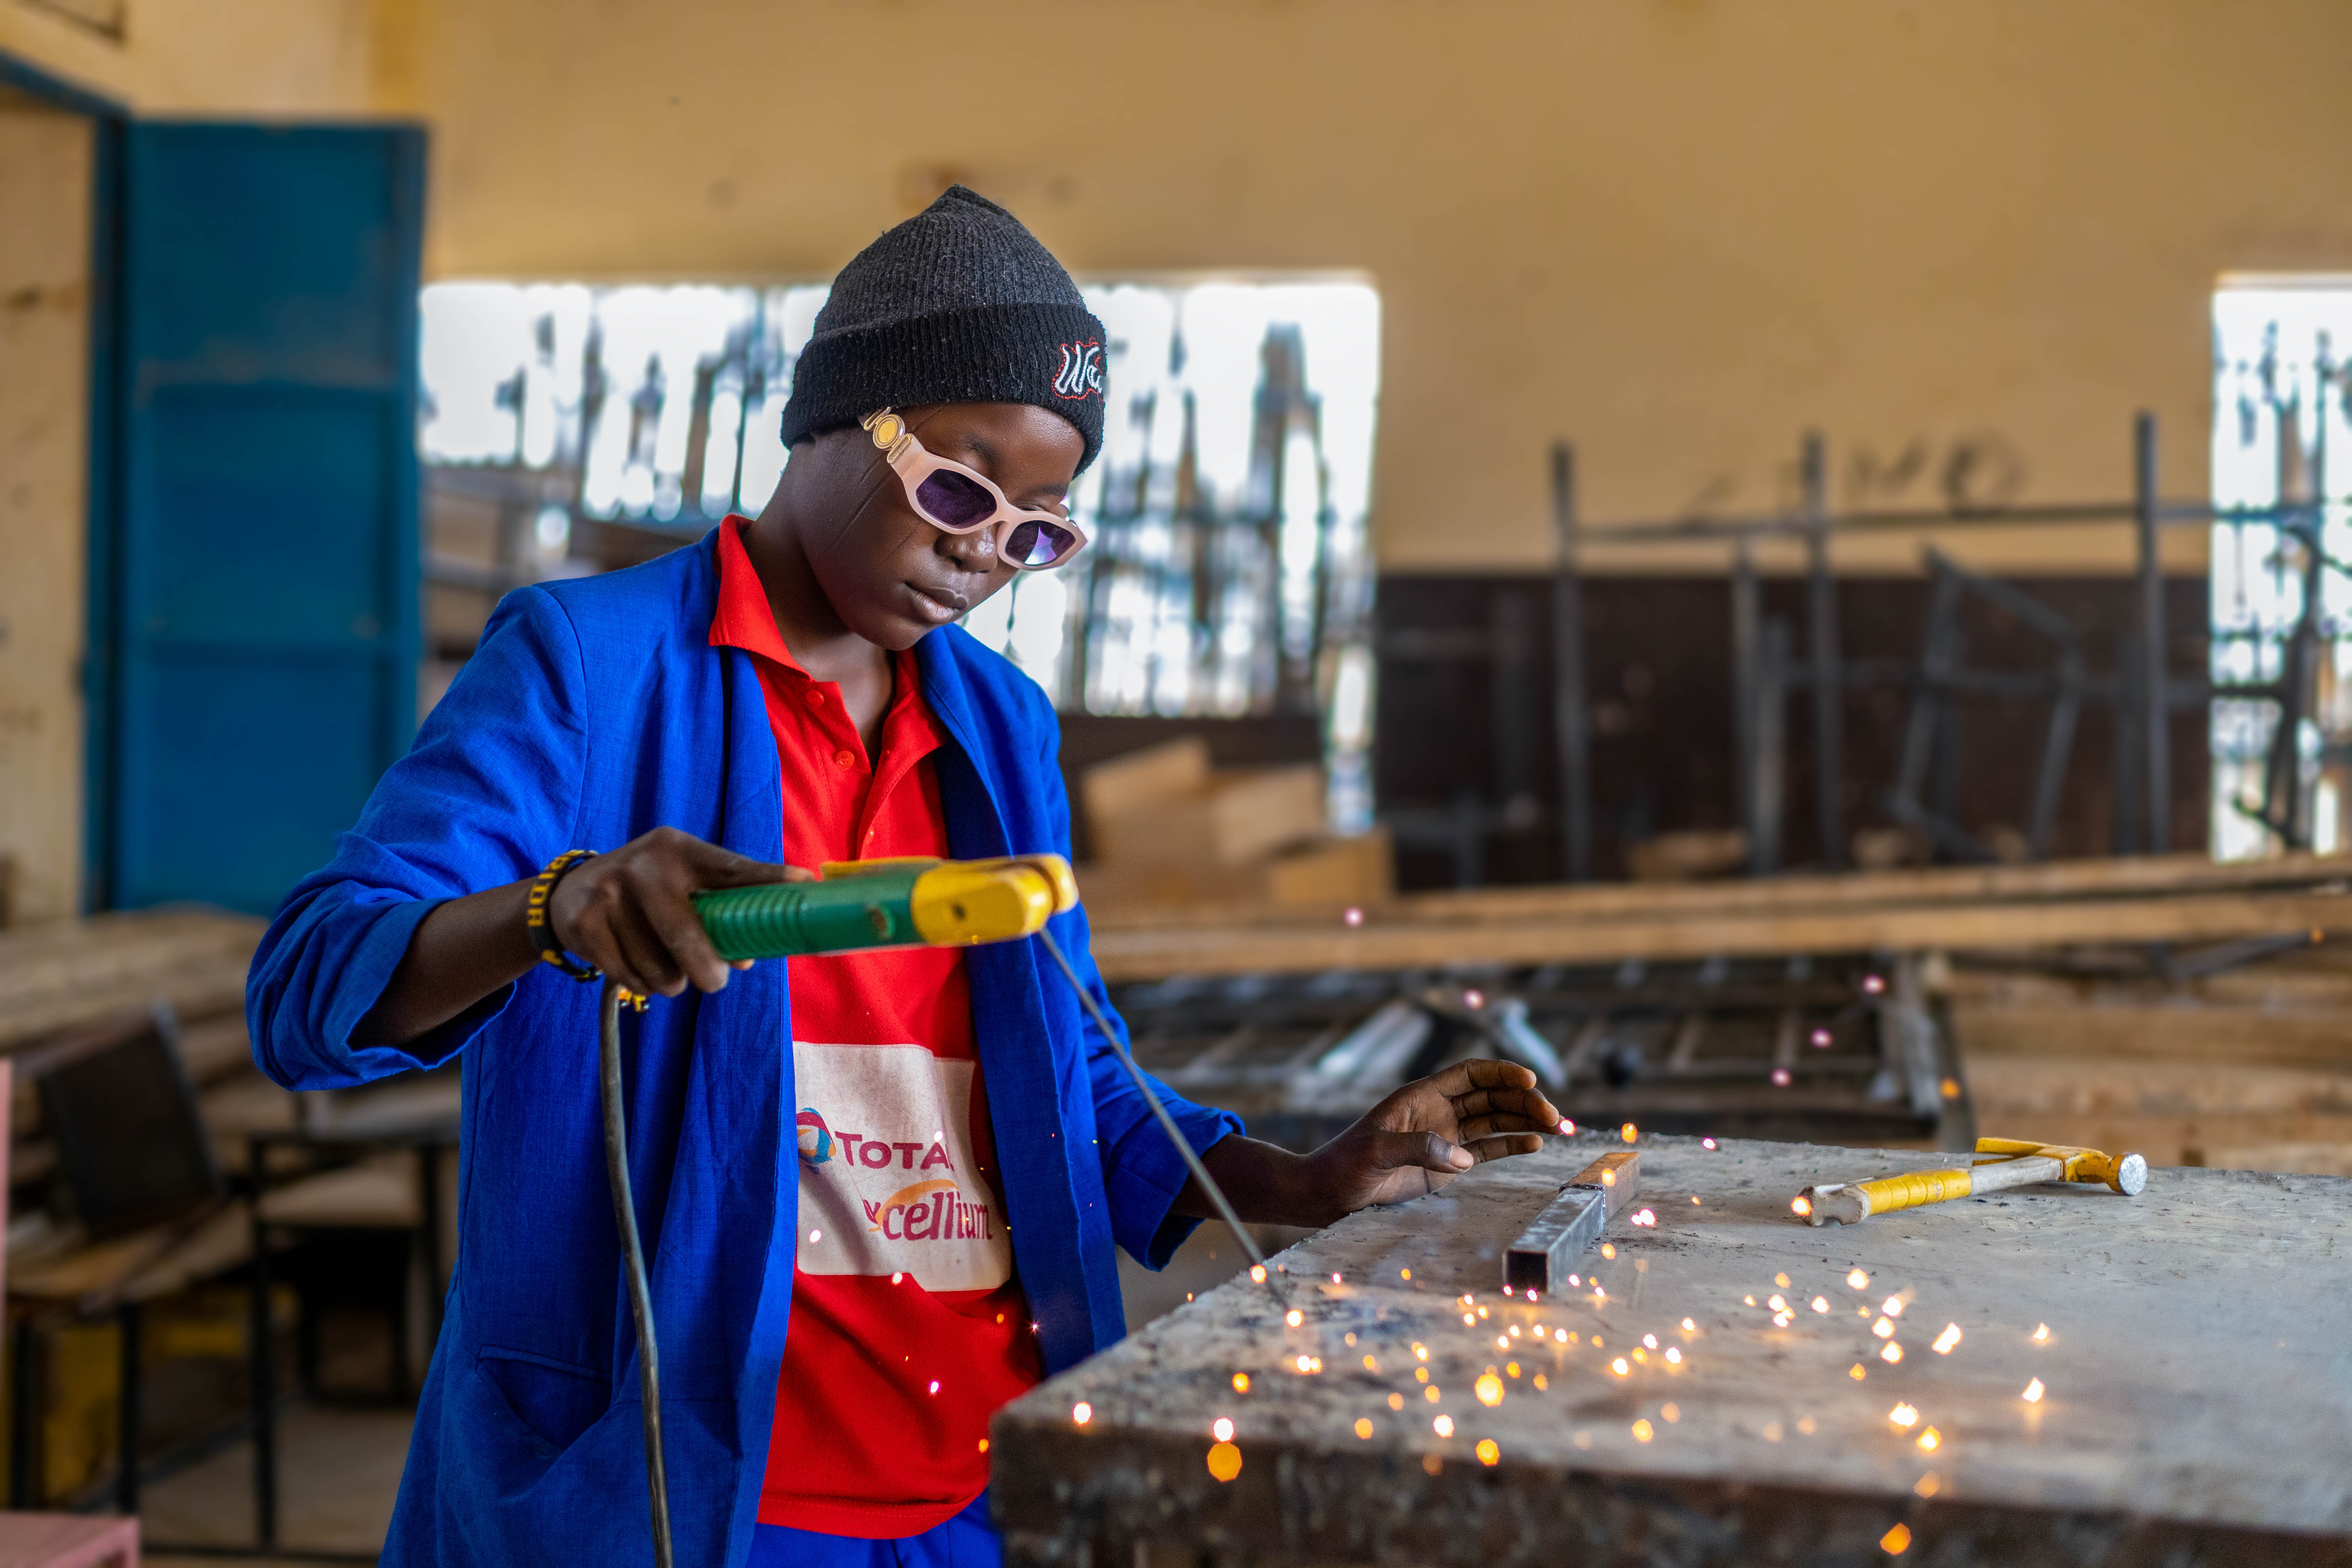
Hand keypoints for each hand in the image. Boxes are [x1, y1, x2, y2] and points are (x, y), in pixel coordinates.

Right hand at [550, 827, 808, 997]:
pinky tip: (638, 970)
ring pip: (658, 966)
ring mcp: (610, 892)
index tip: (804, 883)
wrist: (569, 892)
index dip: (768, 879)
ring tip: (668, 972)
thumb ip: (718, 909)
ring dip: (670, 982)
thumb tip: (751, 955)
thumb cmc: (648, 893)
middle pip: (689, 934)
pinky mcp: (584, 922)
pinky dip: (640, 984)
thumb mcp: (681, 883)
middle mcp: (644, 865)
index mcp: (679, 849)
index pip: (731, 868)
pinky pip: (628, 976)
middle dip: (708, 971)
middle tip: (715, 982)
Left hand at [1298, 1059, 1562, 1218]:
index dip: (1500, 1072)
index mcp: (1420, 1096)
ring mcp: (1445, 1137)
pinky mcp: (1449, 1163)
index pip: (1470, 1074)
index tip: (1528, 1079)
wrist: (1331, 1192)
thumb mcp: (1376, 1152)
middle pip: (1490, 1096)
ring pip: (1495, 1120)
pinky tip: (1535, 1143)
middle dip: (1523, 1100)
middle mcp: (1437, 1111)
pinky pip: (1488, 1148)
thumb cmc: (1345, 1166)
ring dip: (1525, 1120)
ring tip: (1557, 1126)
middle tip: (1553, 1114)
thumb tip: (1462, 1158)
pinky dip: (1512, 1144)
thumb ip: (1417, 1148)